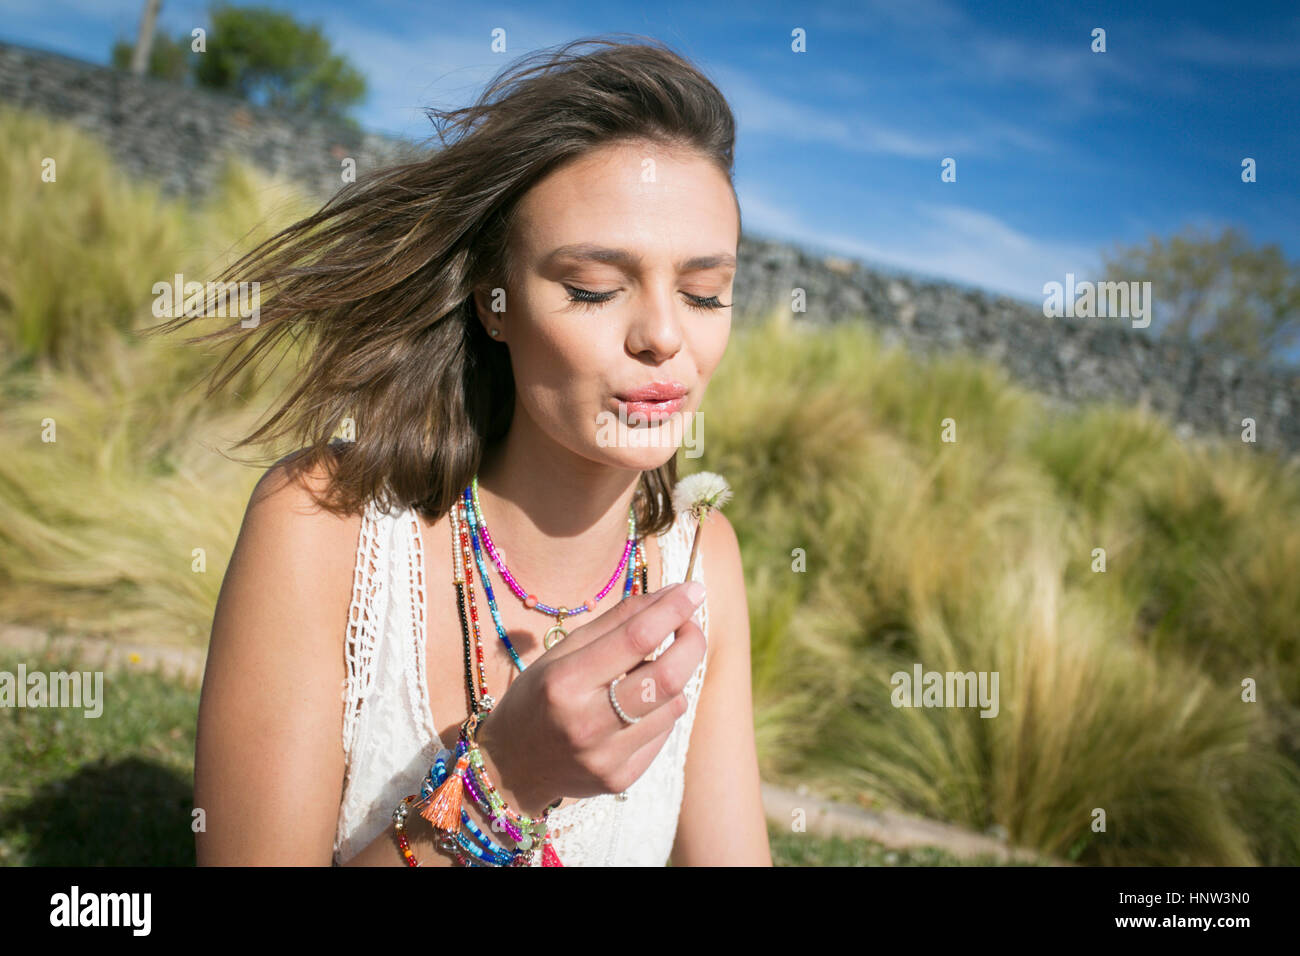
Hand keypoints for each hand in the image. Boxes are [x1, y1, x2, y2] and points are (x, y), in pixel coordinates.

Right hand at [475, 581, 707, 815]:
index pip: (635, 638)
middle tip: (690, 626)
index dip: (672, 610)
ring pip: (674, 704)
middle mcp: (586, 723)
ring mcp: (607, 757)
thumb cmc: (538, 697)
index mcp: (564, 682)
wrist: (512, 767)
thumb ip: (616, 622)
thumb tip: (671, 597)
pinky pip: (665, 731)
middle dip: (691, 643)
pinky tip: (637, 706)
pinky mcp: (622, 778)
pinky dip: (661, 708)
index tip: (694, 590)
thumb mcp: (562, 651)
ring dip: (674, 678)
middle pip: (667, 677)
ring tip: (647, 671)